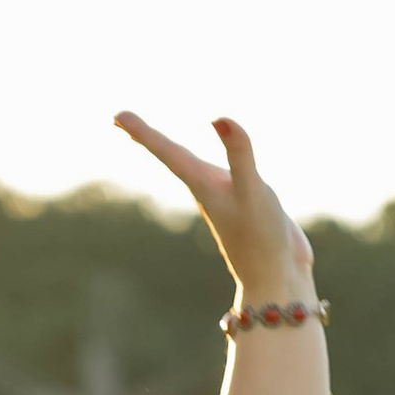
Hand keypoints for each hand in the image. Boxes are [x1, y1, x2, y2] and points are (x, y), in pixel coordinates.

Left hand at [114, 110, 311, 302]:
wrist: (277, 280)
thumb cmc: (261, 238)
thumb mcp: (252, 190)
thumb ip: (239, 154)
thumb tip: (219, 118)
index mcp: (203, 185)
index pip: (167, 151)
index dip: (143, 131)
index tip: (116, 115)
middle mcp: (209, 190)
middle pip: (171, 156)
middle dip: (146, 137)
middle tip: (118, 120)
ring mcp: (226, 199)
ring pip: (193, 168)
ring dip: (173, 152)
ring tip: (155, 139)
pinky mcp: (245, 206)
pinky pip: (221, 178)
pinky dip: (208, 167)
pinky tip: (213, 173)